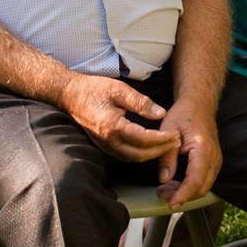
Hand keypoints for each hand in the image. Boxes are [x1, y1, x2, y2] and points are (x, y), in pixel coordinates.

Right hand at [60, 73, 178, 163]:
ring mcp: (105, 146)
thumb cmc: (94, 89)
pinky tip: (151, 145)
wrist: (70, 95)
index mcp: (113, 126)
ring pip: (134, 158)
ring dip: (152, 154)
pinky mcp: (104, 146)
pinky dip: (141, 153)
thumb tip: (161, 113)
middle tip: (177, 142)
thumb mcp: (119, 89)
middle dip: (162, 150)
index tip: (176, 134)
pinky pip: (126, 155)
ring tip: (168, 144)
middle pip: (141, 154)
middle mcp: (109, 140)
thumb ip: (141, 102)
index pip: (144, 139)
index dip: (163, 139)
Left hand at [152, 101, 220, 207]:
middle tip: (162, 196)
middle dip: (182, 197)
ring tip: (165, 191)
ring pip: (203, 186)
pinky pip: (204, 180)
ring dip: (185, 193)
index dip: (183, 195)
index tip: (171, 204)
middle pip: (202, 188)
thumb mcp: (169, 132)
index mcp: (203, 149)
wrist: (199, 104)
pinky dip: (190, 186)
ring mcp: (216, 160)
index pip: (195, 180)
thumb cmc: (184, 114)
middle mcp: (214, 156)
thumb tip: (164, 180)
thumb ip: (167, 157)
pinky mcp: (213, 162)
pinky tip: (174, 184)